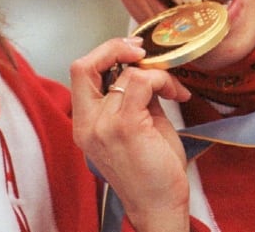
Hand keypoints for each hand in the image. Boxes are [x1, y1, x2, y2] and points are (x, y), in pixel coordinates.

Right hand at [70, 37, 191, 231]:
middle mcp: (87, 123)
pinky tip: (175, 93)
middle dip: (114, 47)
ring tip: (172, 88)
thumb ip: (132, 98)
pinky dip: (161, 81)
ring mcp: (102, 125)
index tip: (130, 52)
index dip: (103, 53)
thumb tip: (142, 70)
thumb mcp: (135, 128)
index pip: (79, 72)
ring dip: (155, 73)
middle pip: (83, 64)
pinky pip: (141, 83)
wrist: (159, 208)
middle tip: (141, 51)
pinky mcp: (125, 127)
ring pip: (124, 73)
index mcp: (84, 123)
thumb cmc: (151, 174)